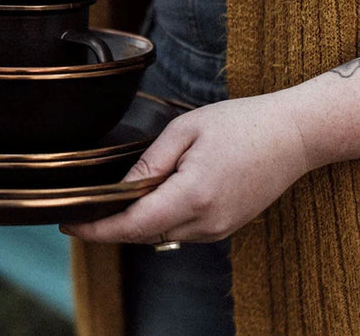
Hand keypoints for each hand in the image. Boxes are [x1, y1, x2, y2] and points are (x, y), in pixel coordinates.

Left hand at [60, 93, 309, 243]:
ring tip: (109, 203)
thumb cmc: (239, 124)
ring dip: (133, 224)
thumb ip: (150, 164)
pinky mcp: (226, 227)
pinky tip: (147, 202)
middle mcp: (205, 222)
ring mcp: (218, 229)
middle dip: (110, 226)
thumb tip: (121, 187)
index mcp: (192, 196)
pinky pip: (180, 231)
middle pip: (143, 234)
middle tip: (82, 209)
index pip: (132, 225)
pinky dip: (158, 221)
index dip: (96, 229)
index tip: (68, 224)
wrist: (291, 135)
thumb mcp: (185, 131)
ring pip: (161, 235)